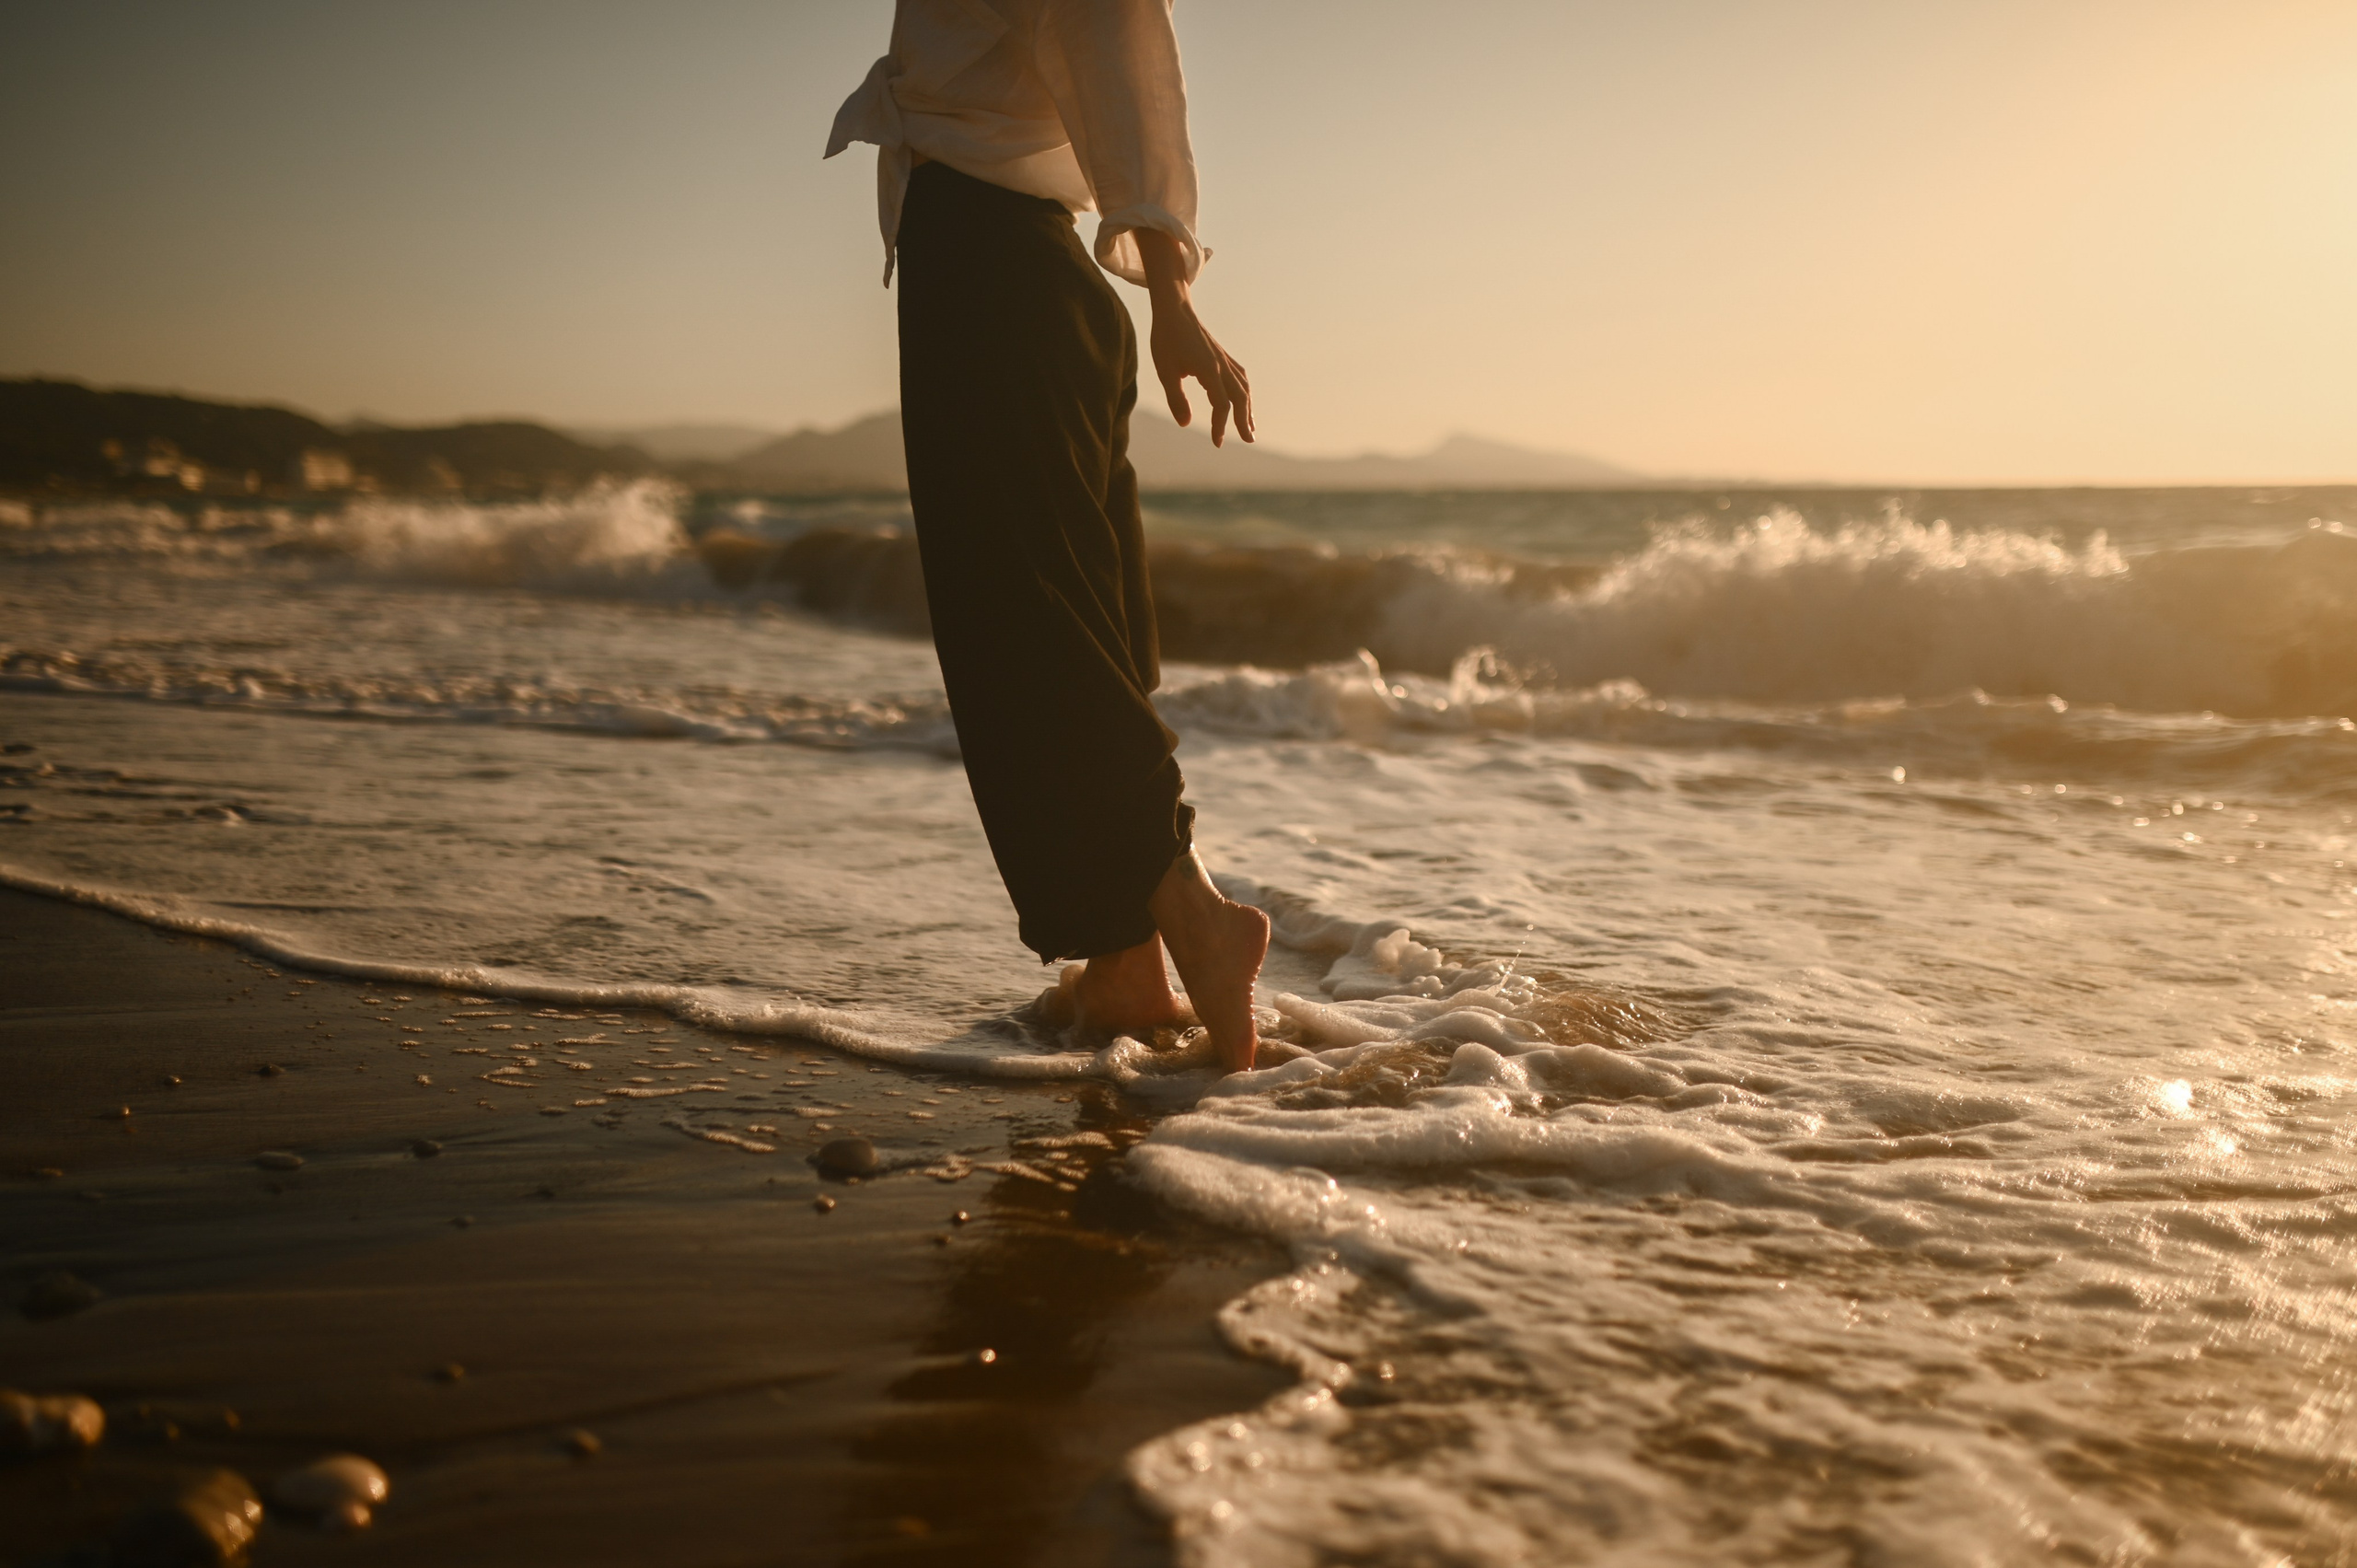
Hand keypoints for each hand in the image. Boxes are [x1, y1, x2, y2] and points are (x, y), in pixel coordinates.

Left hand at [1135, 230, 1253, 446]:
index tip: (1217, 442)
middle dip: (1245, 420)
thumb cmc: (1166, 338)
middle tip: (1249, 440)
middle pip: (1240, 397)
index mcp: (1209, 370)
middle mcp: (1222, 365)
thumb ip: (1176, 398)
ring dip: (1248, 407)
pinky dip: (1244, 392)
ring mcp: (1224, 359)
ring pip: (1243, 387)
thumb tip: (1185, 424)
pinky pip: (1240, 376)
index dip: (1220, 425)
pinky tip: (1242, 399)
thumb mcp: (1165, 371)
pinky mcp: (1221, 355)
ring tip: (1250, 426)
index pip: (1221, 404)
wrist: (1174, 308)